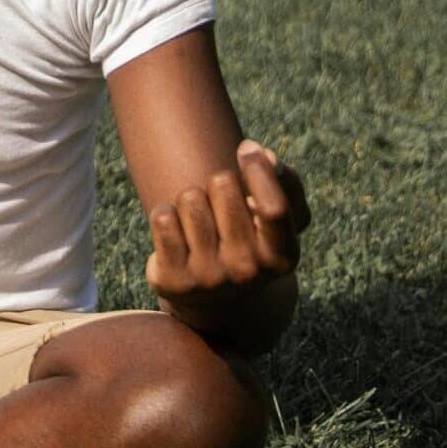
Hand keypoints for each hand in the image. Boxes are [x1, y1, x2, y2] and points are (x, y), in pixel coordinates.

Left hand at [146, 140, 310, 331]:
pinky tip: (176, 229)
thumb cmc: (251, 242)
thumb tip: (266, 156)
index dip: (259, 170)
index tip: (246, 148)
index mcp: (282, 256)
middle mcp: (247, 272)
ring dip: (191, 198)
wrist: (216, 299)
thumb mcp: (279, 221)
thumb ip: (286, 184)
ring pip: (190, 197)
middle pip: (223, 185)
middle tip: (220, 202)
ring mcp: (208, 278)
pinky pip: (162, 218)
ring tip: (199, 218)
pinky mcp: (173, 280)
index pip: (274, 207)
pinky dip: (165, 213)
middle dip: (219, 182)